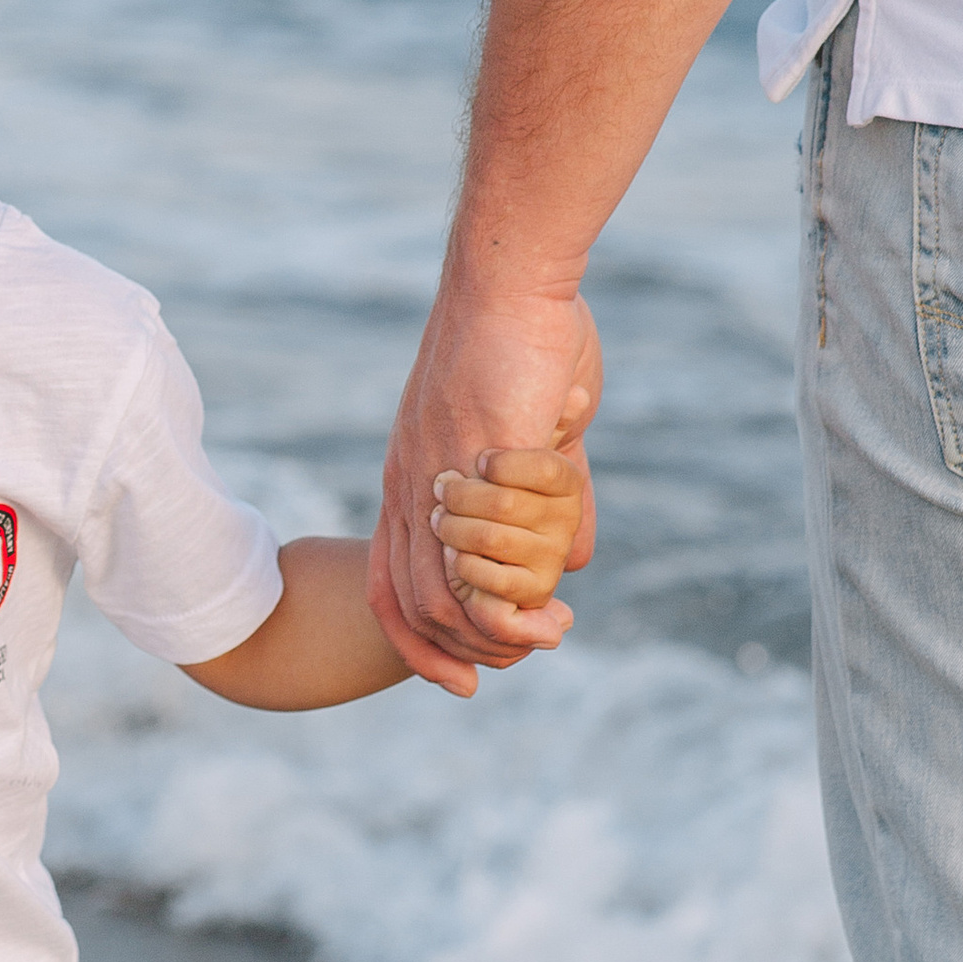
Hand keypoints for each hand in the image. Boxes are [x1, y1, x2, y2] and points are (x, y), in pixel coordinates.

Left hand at [373, 285, 600, 692]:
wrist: (512, 279)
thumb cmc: (525, 341)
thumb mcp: (531, 434)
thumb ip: (549, 499)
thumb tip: (575, 559)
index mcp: (408, 478)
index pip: (387, 585)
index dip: (417, 644)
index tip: (461, 682)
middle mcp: (408, 483)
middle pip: (415, 602)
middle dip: (466, 651)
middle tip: (529, 651)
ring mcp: (435, 471)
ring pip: (450, 585)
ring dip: (502, 618)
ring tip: (551, 625)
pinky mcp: (473, 455)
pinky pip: (487, 543)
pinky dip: (520, 581)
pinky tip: (558, 585)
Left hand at [430, 449, 580, 622]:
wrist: (479, 536)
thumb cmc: (480, 478)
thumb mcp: (498, 444)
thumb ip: (509, 434)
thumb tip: (540, 419)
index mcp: (566, 480)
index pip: (543, 470)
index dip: (501, 465)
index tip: (479, 460)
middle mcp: (568, 518)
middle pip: (504, 504)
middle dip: (459, 497)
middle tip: (440, 491)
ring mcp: (555, 555)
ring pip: (491, 539)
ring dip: (452, 530)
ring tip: (439, 521)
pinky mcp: (537, 589)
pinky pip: (494, 579)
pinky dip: (464, 565)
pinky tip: (453, 552)